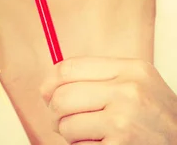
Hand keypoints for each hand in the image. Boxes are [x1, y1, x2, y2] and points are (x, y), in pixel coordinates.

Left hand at [39, 56, 176, 143]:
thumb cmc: (156, 115)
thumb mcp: (136, 82)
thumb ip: (97, 77)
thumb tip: (47, 86)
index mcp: (130, 69)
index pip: (68, 68)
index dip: (50, 82)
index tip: (46, 92)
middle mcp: (128, 92)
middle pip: (62, 96)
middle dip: (55, 111)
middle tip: (61, 119)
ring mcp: (125, 123)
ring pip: (67, 126)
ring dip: (70, 134)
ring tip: (87, 134)